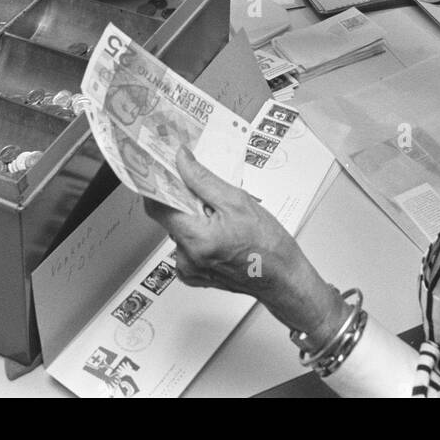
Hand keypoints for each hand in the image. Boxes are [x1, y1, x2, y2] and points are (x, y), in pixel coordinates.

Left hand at [144, 147, 345, 342]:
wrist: (283, 279)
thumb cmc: (268, 245)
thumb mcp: (238, 201)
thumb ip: (203, 179)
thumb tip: (181, 160)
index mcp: (195, 239)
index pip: (157, 206)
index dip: (157, 185)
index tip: (161, 169)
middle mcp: (187, 258)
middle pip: (169, 217)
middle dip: (183, 199)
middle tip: (206, 191)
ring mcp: (190, 269)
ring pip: (180, 229)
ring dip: (194, 217)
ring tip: (221, 215)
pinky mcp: (195, 275)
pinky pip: (187, 246)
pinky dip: (198, 234)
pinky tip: (220, 232)